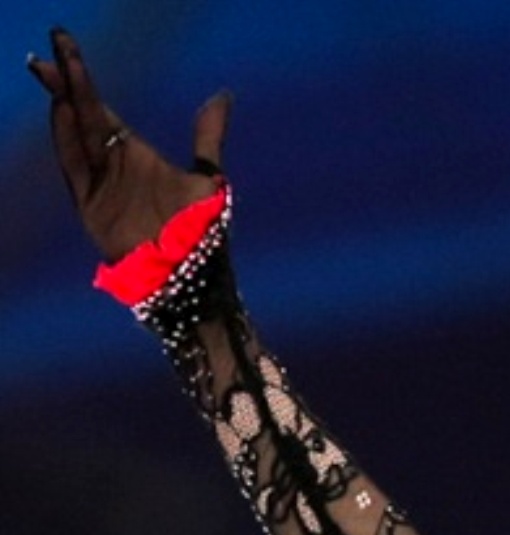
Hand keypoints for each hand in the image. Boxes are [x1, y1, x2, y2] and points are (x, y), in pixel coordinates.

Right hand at [26, 28, 230, 262]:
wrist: (191, 275)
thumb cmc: (202, 230)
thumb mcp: (208, 175)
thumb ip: (208, 134)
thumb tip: (222, 95)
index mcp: (135, 156)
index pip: (101, 111)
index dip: (83, 82)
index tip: (65, 50)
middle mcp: (114, 167)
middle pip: (84, 117)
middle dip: (68, 84)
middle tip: (52, 51)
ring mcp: (101, 186)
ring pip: (76, 138)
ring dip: (65, 107)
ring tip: (54, 73)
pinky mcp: (92, 208)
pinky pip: (76, 169)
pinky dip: (68, 142)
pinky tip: (63, 113)